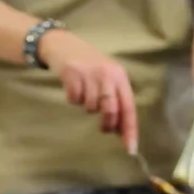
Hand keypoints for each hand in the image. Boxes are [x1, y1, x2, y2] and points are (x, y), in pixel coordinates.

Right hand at [38, 29, 137, 152]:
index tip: (130, 149)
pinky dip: (73, 99)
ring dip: (87, 107)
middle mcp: (108, 74)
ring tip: (84, 94)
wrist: (62, 44)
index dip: (130, 130)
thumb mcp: (107, 78)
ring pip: (91, 107)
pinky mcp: (72, 73)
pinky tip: (73, 88)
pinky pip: (75, 99)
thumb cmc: (89, 65)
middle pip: (111, 110)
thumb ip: (116, 100)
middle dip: (107, 124)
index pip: (129, 107)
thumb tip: (119, 130)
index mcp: (120, 77)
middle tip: (102, 127)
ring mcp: (89, 73)